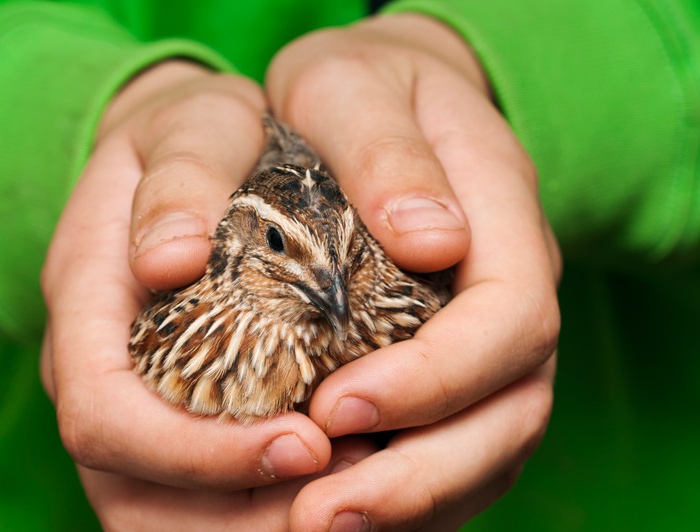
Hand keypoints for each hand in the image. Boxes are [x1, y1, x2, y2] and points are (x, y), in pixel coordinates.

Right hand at [40, 61, 338, 527]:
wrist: (193, 153)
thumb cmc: (195, 136)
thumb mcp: (188, 126)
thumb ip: (177, 179)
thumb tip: (167, 260)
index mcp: (87, 310)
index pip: (105, 418)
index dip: (195, 454)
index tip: (305, 441)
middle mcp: (104, 377)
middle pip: (138, 500)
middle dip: (244, 514)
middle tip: (353, 483)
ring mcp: (141, 408)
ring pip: (177, 519)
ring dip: (269, 520)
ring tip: (363, 485)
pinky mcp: (184, 420)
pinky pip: (215, 502)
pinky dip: (280, 506)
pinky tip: (353, 472)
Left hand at [266, 13, 560, 529]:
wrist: (374, 101)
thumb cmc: (358, 90)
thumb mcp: (356, 89)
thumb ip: (390, 152)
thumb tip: (431, 241)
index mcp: (506, 224)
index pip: (507, 324)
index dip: (435, 379)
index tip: (333, 405)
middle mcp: (509, 297)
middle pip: (508, 411)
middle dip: (420, 472)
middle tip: (319, 508)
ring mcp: (488, 343)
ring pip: (484, 450)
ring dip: (408, 502)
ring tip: (314, 524)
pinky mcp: (453, 371)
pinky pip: (450, 452)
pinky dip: (399, 493)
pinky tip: (329, 504)